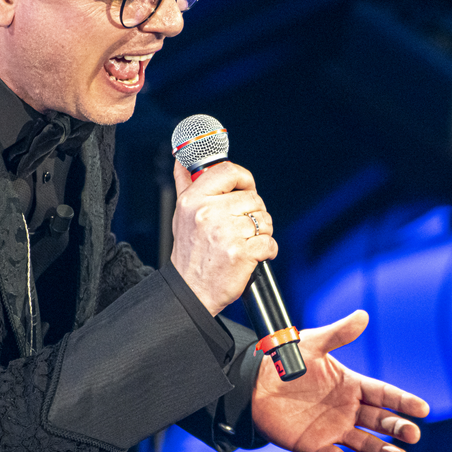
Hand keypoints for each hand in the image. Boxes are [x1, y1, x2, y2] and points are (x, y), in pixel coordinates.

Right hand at [170, 159, 276, 315]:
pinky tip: (253, 254)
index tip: (246, 188)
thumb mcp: (181, 214)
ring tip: (246, 241)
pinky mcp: (241, 253)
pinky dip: (267, 250)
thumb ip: (184, 184)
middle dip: (254, 213)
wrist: (191, 290)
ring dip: (261, 232)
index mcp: (194, 201)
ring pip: (264, 220)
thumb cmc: (190, 253)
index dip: (244, 179)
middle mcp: (208, 214)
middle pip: (253, 198)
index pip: (228, 171)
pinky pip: (269, 242)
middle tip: (242, 227)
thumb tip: (182, 161)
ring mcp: (226, 233)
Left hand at [251, 310, 429, 451]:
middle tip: (412, 434)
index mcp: (352, 385)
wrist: (255, 384)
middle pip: (380, 421)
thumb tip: (363, 315)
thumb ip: (339, 334)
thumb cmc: (286, 361)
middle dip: (398, 428)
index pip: (384, 394)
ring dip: (383, 451)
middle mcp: (348, 409)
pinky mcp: (315, 446)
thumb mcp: (313, 344)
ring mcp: (334, 429)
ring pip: (365, 443)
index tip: (423, 408)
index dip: (403, 401)